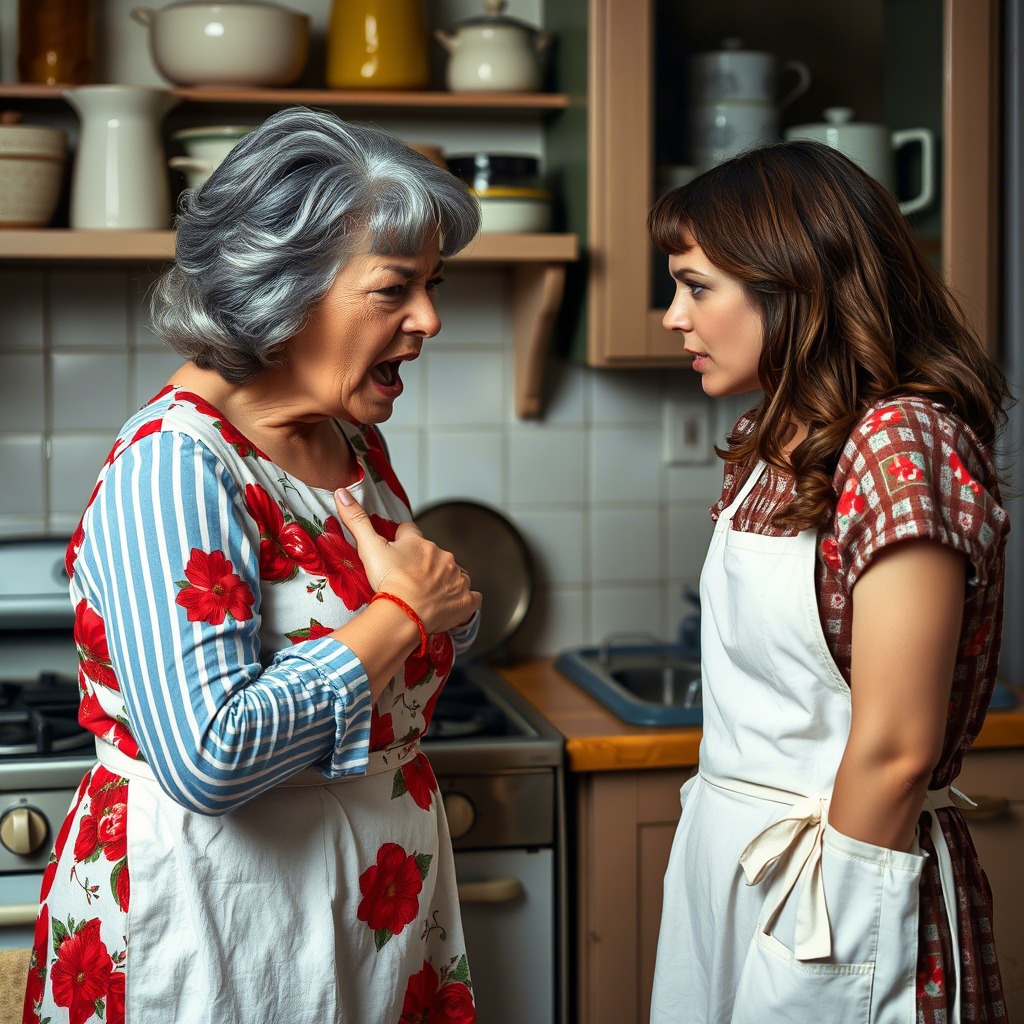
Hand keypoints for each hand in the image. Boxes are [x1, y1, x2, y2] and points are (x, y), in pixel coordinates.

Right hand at [334, 487, 480, 634]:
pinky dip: (464, 600)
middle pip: (432, 554)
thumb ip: (356, 520)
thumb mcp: (369, 547)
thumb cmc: (388, 581)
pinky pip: (471, 597)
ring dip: (444, 580)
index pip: (410, 532)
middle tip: (408, 580)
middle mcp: (442, 556)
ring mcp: (457, 577)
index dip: (401, 541)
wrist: (405, 613)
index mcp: (419, 542)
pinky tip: (452, 605)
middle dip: (423, 564)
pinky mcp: (466, 599)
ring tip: (427, 595)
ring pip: (453, 573)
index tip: (395, 552)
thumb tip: (340, 492)